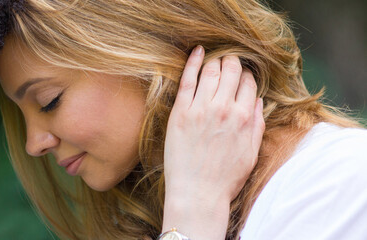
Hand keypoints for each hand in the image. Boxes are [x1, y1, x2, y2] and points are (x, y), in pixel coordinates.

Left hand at [160, 46, 264, 239]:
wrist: (197, 193)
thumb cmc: (225, 178)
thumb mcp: (251, 153)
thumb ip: (257, 124)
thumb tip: (258, 101)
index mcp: (245, 118)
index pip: (248, 83)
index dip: (245, 76)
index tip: (241, 74)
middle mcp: (225, 109)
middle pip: (231, 72)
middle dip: (232, 61)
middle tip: (229, 60)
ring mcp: (201, 109)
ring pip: (211, 72)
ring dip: (215, 61)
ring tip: (215, 58)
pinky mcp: (180, 113)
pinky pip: (187, 80)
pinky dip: (193, 62)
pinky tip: (197, 52)